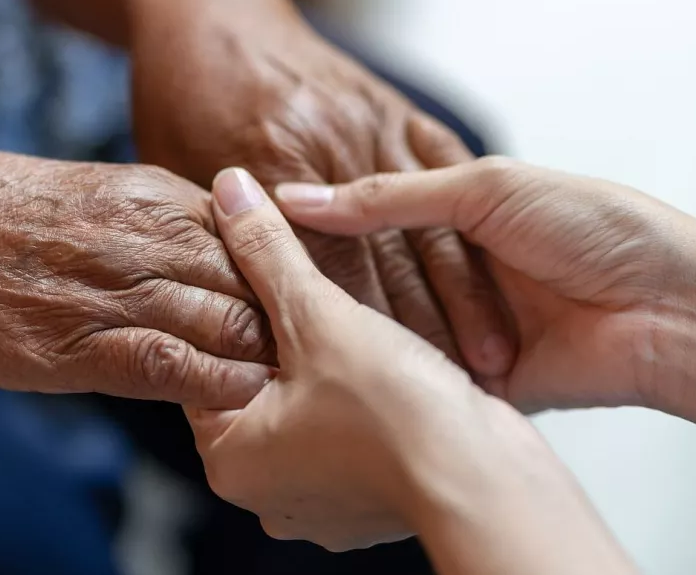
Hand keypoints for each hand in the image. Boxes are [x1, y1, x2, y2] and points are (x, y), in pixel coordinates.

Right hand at [0, 143, 274, 408]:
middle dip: (288, 324)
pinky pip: (172, 364)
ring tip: (281, 389)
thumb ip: (151, 224)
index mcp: (153, 195)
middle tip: (309, 360)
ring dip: (260, 359)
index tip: (299, 313)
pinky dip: (213, 385)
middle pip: (258, 282)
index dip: (287, 280)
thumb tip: (203, 264)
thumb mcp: (88, 194)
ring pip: (228, 321)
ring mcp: (112, 287)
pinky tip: (232, 399)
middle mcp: (146, 235)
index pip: (258, 240)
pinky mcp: (76, 343)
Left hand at [130, 7, 511, 376]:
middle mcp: (326, 143)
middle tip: (452, 399)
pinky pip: (447, 186)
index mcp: (272, 163)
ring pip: (421, 227)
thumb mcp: (178, 177)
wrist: (210, 12)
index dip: (351, 343)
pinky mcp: (399, 113)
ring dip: (462, 300)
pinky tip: (493, 285)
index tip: (378, 401)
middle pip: (376, 258)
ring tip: (494, 366)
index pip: (317, 272)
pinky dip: (468, 238)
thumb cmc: (182, 100)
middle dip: (415, 336)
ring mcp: (367, 124)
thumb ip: (214, 241)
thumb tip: (225, 319)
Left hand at [186, 168, 517, 551]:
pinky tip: (383, 366)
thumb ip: (268, 251)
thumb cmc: (397, 414)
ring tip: (348, 324)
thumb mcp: (318, 314)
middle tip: (307, 293)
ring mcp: (319, 504)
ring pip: (308, 408)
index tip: (259, 272)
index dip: (233, 309)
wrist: (488, 485)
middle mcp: (265, 492)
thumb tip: (229, 190)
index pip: (207, 365)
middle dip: (285, 338)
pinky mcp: (370, 502)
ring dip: (326, 365)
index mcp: (229, 459)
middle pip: (258, 386)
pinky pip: (350, 433)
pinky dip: (362, 399)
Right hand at [275, 155, 695, 412]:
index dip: (317, 221)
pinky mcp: (475, 379)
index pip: (367, 214)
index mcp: (459, 210)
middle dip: (324, 280)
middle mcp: (455, 268)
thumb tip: (301, 199)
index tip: (261, 225)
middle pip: (371, 275)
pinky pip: (417, 374)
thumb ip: (389, 197)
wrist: (668, 308)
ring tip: (284, 328)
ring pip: (387, 327)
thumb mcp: (486, 189)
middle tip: (258, 286)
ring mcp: (462, 325)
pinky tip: (339, 363)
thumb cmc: (599, 228)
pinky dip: (388, 370)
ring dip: (353, 326)